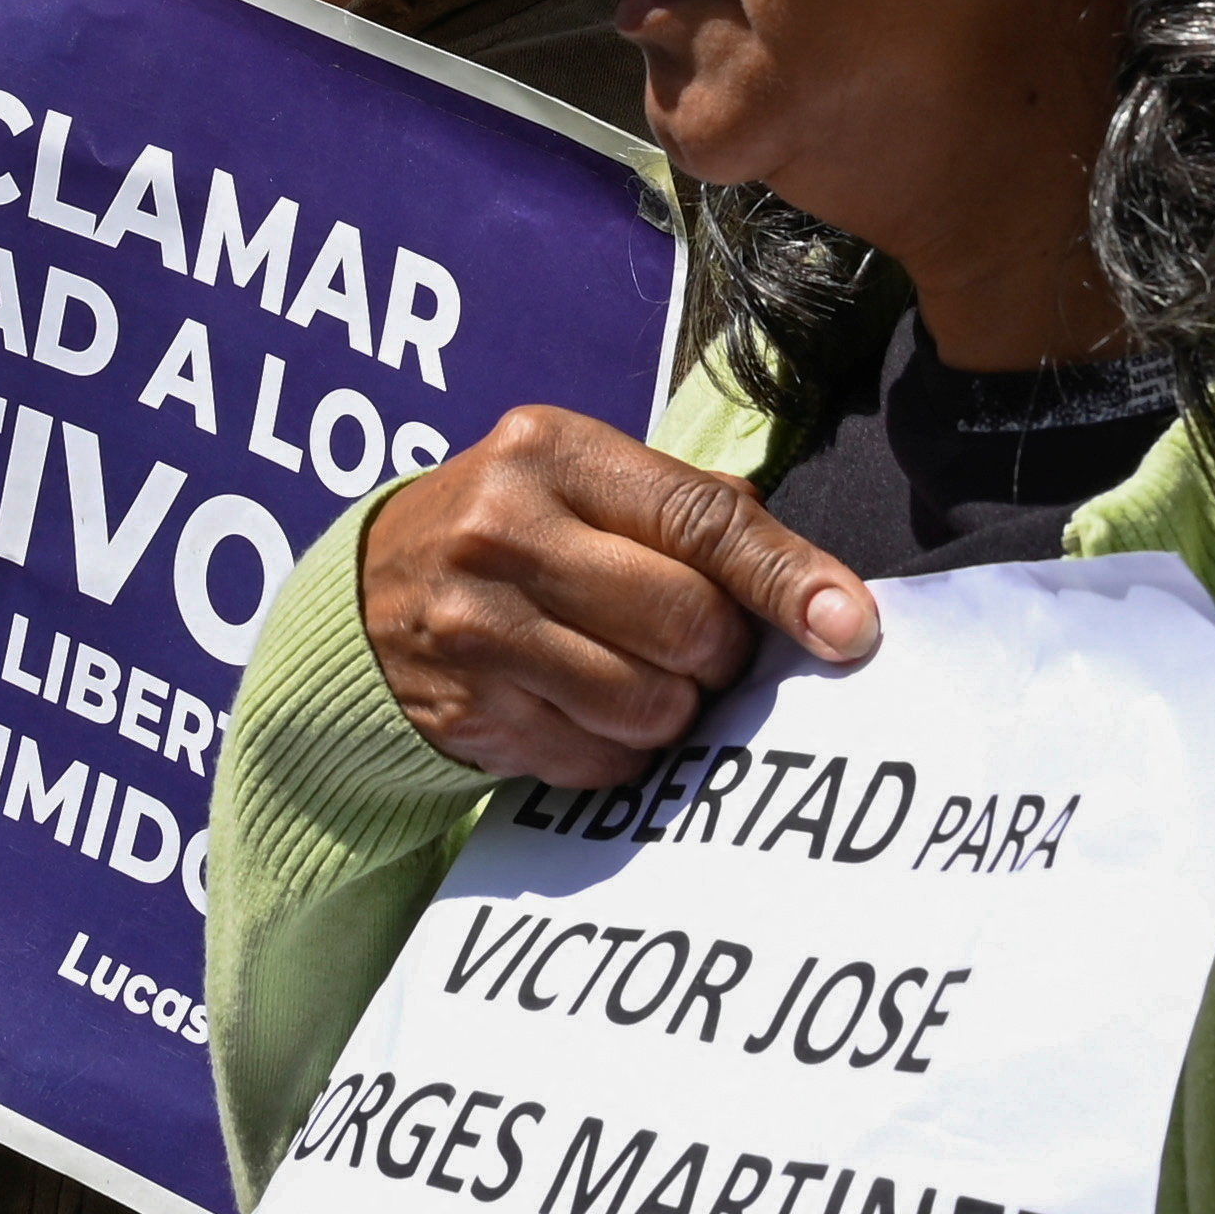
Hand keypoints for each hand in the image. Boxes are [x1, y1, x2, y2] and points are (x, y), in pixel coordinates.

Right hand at [356, 405, 878, 789]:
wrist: (365, 599)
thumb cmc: (509, 532)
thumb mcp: (579, 480)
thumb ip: (690, 510)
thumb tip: (817, 588)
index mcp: (551, 452)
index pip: (701, 520)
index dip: (787, 578)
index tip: (849, 626)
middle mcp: (506, 533)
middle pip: (688, 624)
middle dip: (717, 652)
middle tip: (694, 644)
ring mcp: (479, 630)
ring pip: (652, 705)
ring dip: (671, 708)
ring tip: (631, 673)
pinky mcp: (470, 714)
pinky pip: (602, 761)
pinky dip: (619, 750)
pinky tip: (583, 709)